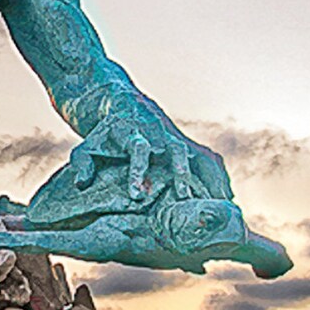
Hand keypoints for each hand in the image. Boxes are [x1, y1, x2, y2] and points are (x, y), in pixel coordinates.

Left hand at [70, 105, 231, 203]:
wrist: (119, 103)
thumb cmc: (102, 133)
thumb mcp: (86, 146)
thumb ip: (82, 165)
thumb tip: (82, 185)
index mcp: (133, 133)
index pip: (138, 151)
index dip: (139, 172)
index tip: (136, 195)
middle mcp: (159, 135)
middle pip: (175, 153)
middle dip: (181, 177)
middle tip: (185, 201)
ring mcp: (177, 138)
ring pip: (198, 157)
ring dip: (208, 179)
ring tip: (219, 205)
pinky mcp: (188, 143)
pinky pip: (208, 160)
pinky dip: (218, 177)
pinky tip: (227, 198)